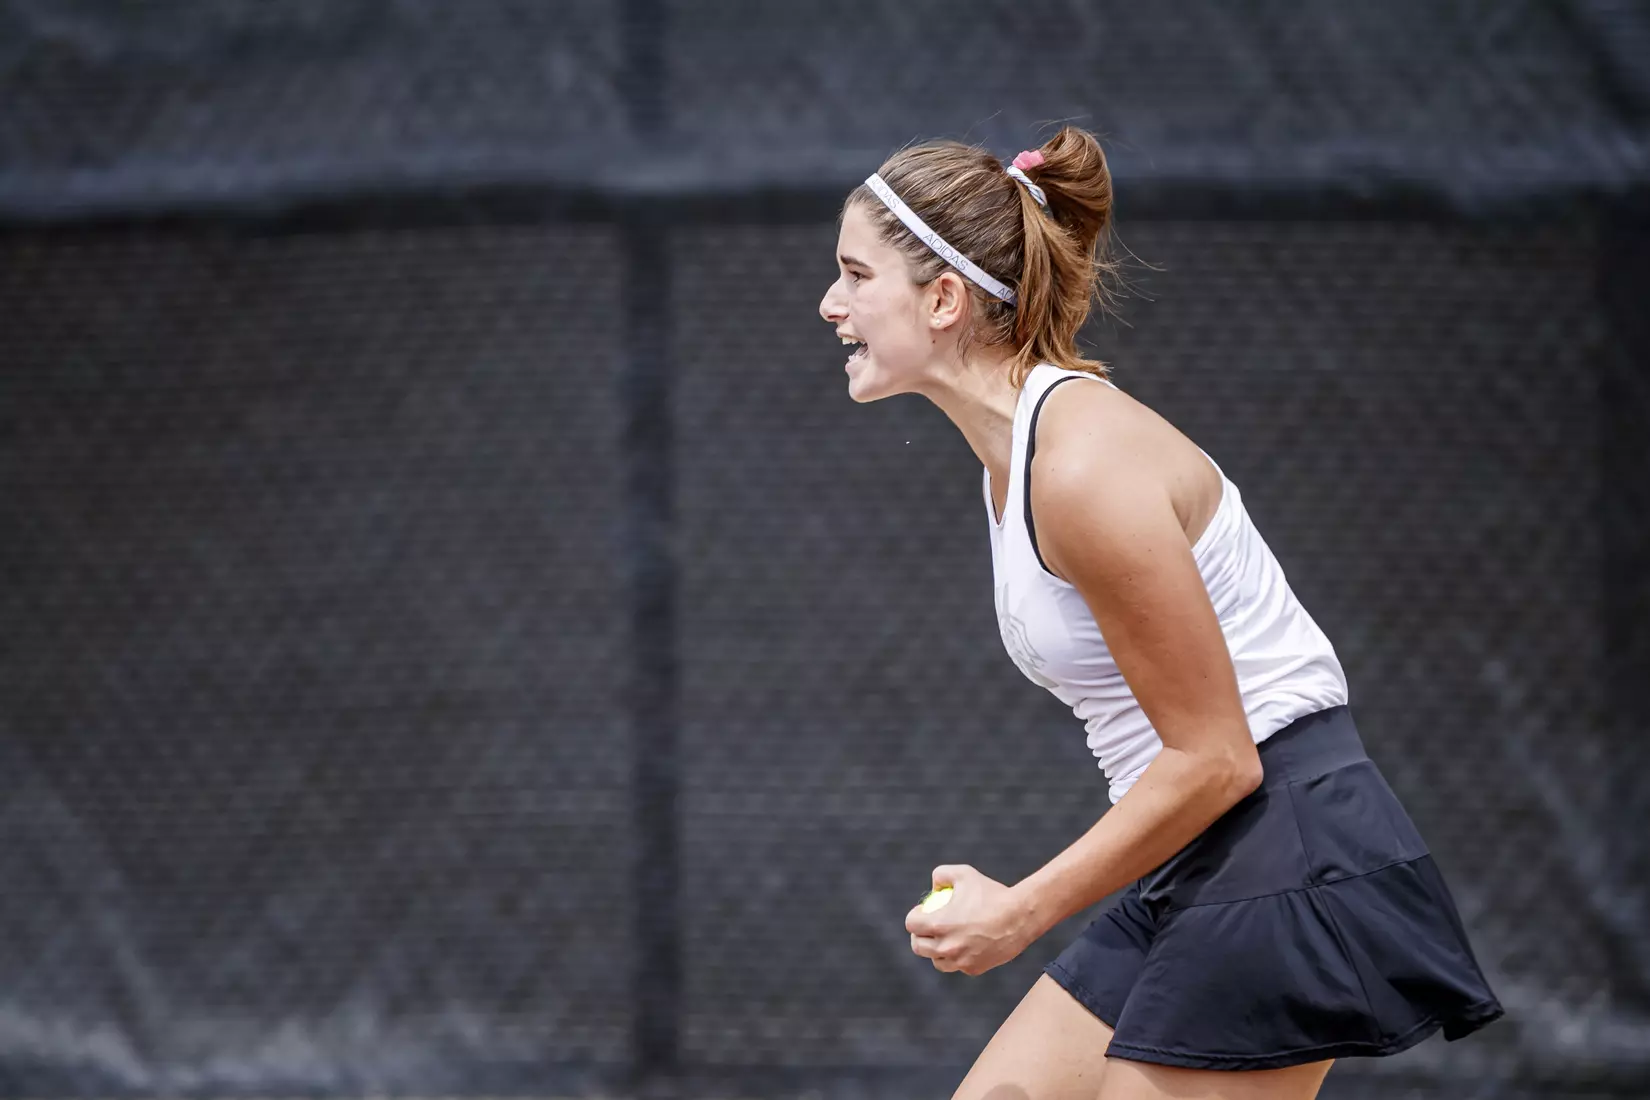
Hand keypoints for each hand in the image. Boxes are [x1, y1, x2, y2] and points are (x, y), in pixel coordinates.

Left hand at [904, 864, 1034, 976]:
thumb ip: (941, 874)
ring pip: (937, 961)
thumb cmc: (992, 893)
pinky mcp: (973, 969)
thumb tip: (933, 887)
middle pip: (918, 947)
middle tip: (928, 928)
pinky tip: (964, 946)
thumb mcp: (964, 873)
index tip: (922, 912)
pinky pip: (958, 965)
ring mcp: (959, 961)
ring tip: (943, 940)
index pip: (911, 925)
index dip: (914, 917)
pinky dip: (958, 957)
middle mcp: (946, 946)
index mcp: (938, 924)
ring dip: (936, 951)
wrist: (1020, 916)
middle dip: (919, 936)